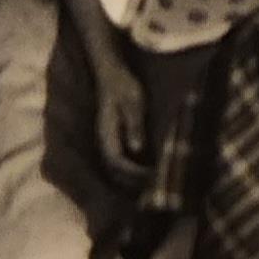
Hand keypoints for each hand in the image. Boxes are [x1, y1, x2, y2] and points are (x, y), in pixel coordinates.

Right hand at [80, 16, 149, 181]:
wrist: (112, 74)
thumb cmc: (124, 85)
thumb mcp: (133, 102)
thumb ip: (134, 124)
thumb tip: (137, 149)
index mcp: (107, 134)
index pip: (117, 162)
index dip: (133, 173)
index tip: (152, 176)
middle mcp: (104, 141)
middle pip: (114, 170)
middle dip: (133, 181)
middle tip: (155, 184)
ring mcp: (107, 141)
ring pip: (116, 168)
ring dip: (131, 178)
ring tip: (152, 182)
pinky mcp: (113, 139)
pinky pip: (120, 160)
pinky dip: (131, 169)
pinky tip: (147, 169)